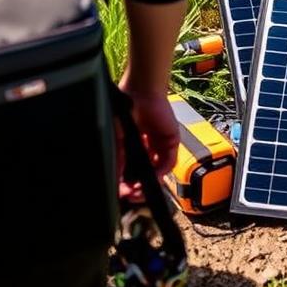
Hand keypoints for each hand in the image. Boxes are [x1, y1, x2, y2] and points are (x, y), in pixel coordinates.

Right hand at [116, 82, 178, 199]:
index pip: (132, 171)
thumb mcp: (118, 138)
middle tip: (129, 194)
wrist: (141, 92)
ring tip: (138, 189)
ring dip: (149, 183)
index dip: (126, 183)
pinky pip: (169, 162)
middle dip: (137, 187)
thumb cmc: (126, 109)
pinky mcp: (171, 141)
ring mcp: (160, 145)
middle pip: (146, 174)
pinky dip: (160, 172)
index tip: (120, 192)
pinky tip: (151, 178)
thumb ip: (118, 159)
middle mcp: (148, 147)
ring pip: (158, 171)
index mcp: (134, 145)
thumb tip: (115, 179)